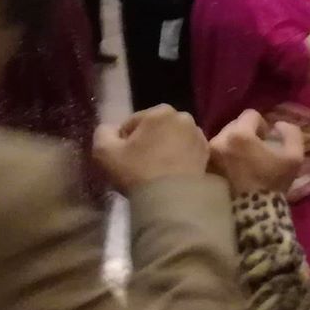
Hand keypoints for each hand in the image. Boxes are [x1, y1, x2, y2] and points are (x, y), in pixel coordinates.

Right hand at [93, 107, 209, 190]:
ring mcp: (199, 134)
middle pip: (154, 129)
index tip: (122, 157)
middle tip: (137, 164)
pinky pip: (184, 150)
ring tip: (154, 169)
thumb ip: (103, 133)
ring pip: (170, 139)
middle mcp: (184, 117)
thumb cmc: (137, 171)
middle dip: (145, 142)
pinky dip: (177, 157)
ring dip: (162, 149)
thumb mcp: (105, 151)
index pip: (132, 123)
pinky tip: (169, 172)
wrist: (171, 198)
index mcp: (160, 111)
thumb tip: (110, 129)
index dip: (123, 141)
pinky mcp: (207, 151)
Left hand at [208, 112, 305, 195]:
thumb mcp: (295, 155)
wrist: (253, 209)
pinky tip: (234, 165)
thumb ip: (291, 132)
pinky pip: (216, 150)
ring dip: (235, 142)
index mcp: (240, 134)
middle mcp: (220, 140)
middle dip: (247, 132)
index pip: (251, 114)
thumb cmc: (274, 180)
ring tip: (244, 158)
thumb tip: (278, 125)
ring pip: (224, 137)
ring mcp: (210, 153)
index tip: (267, 139)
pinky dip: (225, 153)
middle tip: (256, 148)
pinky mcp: (206, 165)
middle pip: (235, 124)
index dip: (262, 124)